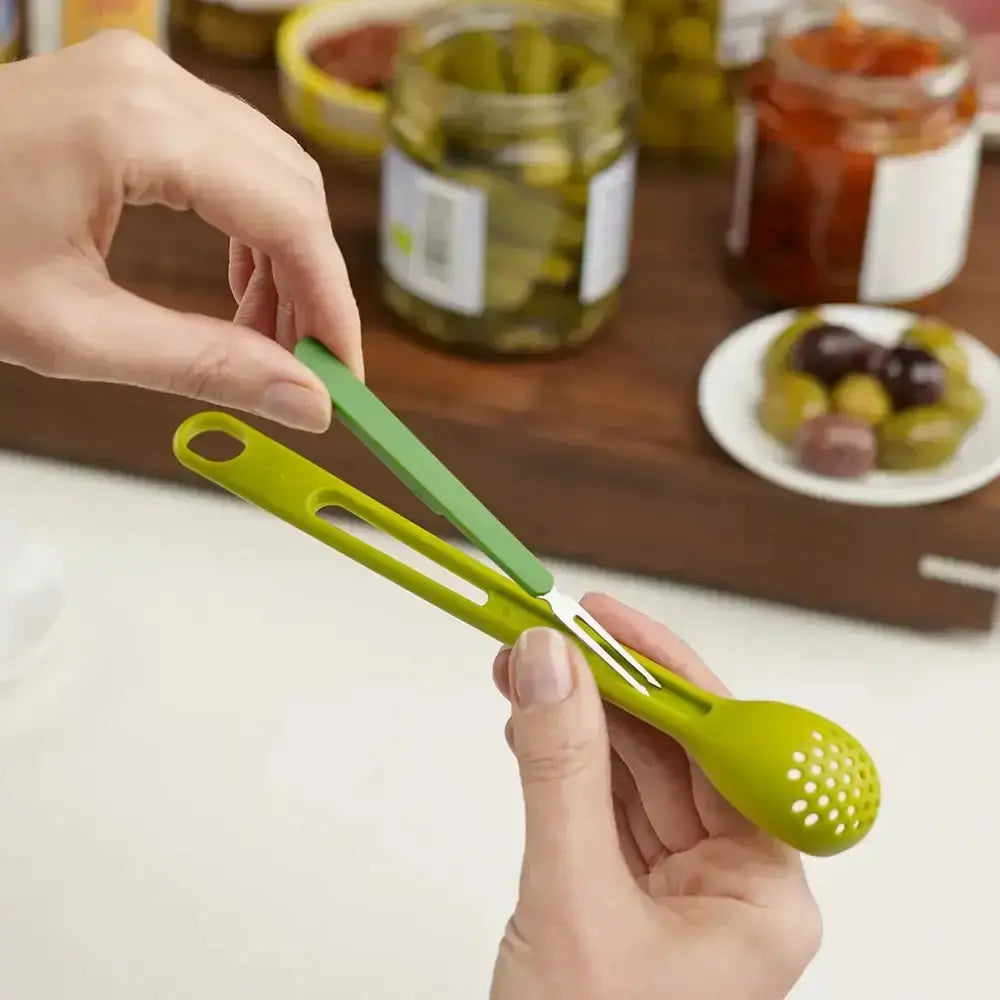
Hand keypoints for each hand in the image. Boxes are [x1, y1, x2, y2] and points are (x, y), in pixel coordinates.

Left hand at [0, 31, 361, 431]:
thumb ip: (201, 365)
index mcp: (134, 127)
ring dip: (286, 259)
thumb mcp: (73, 332)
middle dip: (312, 284)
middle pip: (292, 189)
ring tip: (267, 336)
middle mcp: (151, 81)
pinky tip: (241, 285)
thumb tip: (304, 400)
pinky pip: (232, 158)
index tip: (342, 372)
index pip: (288, 217)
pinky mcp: (134, 92)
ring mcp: (142, 77)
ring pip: (271, 172)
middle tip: (306, 365)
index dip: (330, 303)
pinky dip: (252, 227)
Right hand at [490, 594, 820, 999]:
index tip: (604, 620)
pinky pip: (603, 805)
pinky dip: (564, 761)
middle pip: (675, 751)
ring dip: (578, 716)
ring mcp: (679, 893)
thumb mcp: (573, 900)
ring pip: (634, 772)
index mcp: (764, 895)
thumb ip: (559, 771)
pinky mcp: (629, 897)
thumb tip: (549, 666)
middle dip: (606, 687)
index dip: (662, 671)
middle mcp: (732, 888)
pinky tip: (533, 724)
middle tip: (550, 635)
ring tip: (526, 666)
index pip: (724, 748)